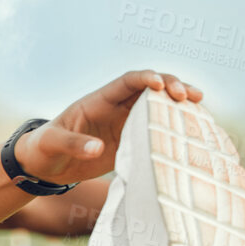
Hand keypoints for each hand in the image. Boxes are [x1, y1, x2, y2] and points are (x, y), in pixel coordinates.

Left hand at [14, 70, 203, 186]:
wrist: (44, 166)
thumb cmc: (44, 149)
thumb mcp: (52, 145)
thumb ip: (73, 144)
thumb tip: (97, 148)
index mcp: (97, 101)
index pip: (126, 82)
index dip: (145, 79)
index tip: (160, 85)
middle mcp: (115, 108)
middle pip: (149, 89)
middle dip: (171, 87)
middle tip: (189, 96)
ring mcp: (125, 124)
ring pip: (157, 107)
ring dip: (178, 104)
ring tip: (200, 105)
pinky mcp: (130, 142)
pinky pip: (155, 131)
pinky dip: (173, 128)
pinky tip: (193, 129)